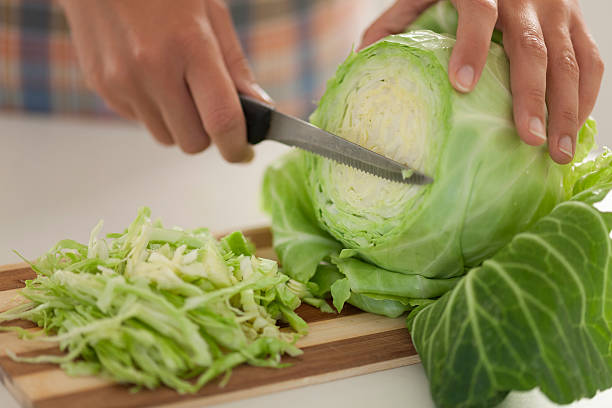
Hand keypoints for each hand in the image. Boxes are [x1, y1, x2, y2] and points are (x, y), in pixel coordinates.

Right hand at [58, 0, 272, 161]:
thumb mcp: (211, 12)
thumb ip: (235, 66)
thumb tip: (259, 107)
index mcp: (189, 45)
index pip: (221, 121)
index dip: (237, 147)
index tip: (243, 152)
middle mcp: (151, 69)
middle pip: (192, 142)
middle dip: (208, 132)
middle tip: (209, 106)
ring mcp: (121, 81)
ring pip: (165, 137)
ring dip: (179, 123)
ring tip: (176, 83)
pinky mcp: (101, 87)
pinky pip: (140, 121)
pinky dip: (154, 110)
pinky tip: (151, 75)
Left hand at [360, 0, 603, 163]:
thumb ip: (395, 21)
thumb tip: (362, 58)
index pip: (479, 13)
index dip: (472, 47)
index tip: (462, 85)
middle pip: (533, 47)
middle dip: (532, 97)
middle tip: (530, 139)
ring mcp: (556, 8)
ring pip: (570, 59)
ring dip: (566, 107)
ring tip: (557, 150)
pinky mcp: (575, 21)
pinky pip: (589, 59)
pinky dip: (585, 95)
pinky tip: (574, 127)